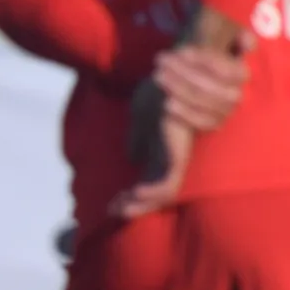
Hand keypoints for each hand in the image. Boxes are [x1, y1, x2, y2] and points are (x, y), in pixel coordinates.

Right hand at [115, 76, 194, 219]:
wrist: (173, 77)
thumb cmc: (160, 93)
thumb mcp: (143, 118)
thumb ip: (140, 138)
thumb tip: (133, 157)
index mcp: (161, 153)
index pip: (148, 182)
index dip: (131, 197)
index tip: (111, 204)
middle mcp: (169, 158)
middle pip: (156, 194)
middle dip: (134, 206)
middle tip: (112, 212)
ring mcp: (175, 158)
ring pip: (164, 194)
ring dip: (142, 205)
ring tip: (122, 210)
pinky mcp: (177, 155)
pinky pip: (169, 184)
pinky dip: (153, 193)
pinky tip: (135, 194)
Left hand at [148, 42, 247, 133]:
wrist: (201, 77)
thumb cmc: (211, 55)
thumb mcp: (224, 39)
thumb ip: (237, 38)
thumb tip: (247, 40)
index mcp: (244, 73)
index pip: (230, 70)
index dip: (207, 61)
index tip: (184, 51)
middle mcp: (239, 94)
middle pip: (213, 87)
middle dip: (185, 73)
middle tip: (162, 60)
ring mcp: (226, 111)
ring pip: (204, 103)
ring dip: (179, 88)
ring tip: (159, 75)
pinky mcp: (213, 124)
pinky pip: (201, 122)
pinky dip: (184, 113)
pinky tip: (167, 102)